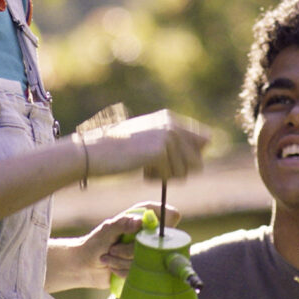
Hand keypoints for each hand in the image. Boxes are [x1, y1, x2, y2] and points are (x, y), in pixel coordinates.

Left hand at [47, 201, 181, 290]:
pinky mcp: (144, 269)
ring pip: (148, 260)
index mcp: (142, 218)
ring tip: (108, 258)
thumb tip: (139, 222)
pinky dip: (124, 272)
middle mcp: (148, 235)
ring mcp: (147, 253)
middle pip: (158, 243)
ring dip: (123, 261)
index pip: (168, 215)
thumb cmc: (94, 243)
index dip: (166, 222)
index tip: (149, 233)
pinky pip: (142, 273)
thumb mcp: (107, 230)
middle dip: (130, 250)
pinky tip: (113, 268)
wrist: (85, 266)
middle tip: (112, 249)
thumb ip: (122, 223)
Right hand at [82, 109, 210, 180]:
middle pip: (198, 160)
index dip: (194, 155)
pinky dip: (156, 179)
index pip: (205, 138)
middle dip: (180, 171)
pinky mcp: (161, 151)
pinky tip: (140, 170)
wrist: (94, 152)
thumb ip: (172, 142)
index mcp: (170, 118)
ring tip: (145, 167)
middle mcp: (172, 124)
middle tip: (158, 168)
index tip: (175, 162)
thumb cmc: (118, 150)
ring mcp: (167, 136)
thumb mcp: (148, 139)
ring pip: (184, 172)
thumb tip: (203, 150)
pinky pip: (170, 177)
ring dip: (166, 176)